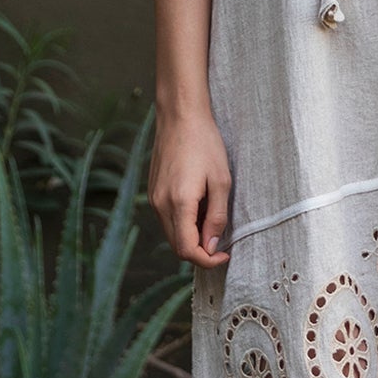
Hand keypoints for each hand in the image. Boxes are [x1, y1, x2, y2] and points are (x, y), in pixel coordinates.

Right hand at [150, 108, 232, 265]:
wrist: (180, 117)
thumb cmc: (205, 144)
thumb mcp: (221, 181)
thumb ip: (217, 217)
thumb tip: (211, 246)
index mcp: (179, 203)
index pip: (187, 250)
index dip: (207, 260)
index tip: (224, 255)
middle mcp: (160, 205)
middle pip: (177, 246)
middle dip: (200, 251)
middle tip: (221, 240)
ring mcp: (154, 198)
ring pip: (171, 234)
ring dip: (192, 237)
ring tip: (212, 217)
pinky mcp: (153, 192)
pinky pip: (167, 219)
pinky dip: (183, 223)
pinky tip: (199, 206)